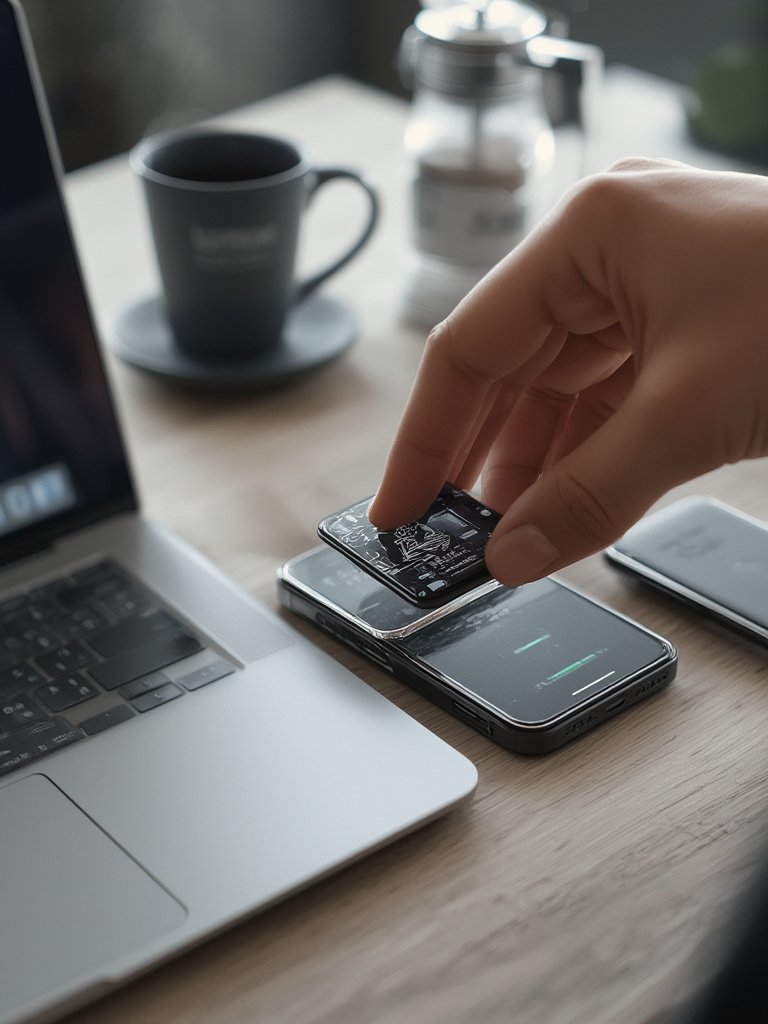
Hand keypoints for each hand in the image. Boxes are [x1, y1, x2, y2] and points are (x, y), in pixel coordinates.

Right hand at [369, 158, 767, 585]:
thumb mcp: (689, 414)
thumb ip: (588, 494)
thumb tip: (512, 556)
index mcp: (591, 232)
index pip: (469, 347)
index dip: (424, 437)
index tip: (398, 507)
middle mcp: (609, 248)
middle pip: (509, 370)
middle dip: (478, 460)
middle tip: (446, 536)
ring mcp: (647, 285)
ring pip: (558, 390)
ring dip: (532, 466)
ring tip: (501, 537)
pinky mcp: (682, 323)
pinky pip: (608, 398)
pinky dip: (584, 455)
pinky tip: (559, 504)